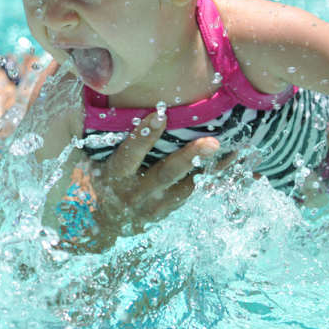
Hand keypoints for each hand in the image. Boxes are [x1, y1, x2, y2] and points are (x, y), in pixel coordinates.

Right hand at [88, 111, 220, 238]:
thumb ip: (101, 141)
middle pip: (165, 174)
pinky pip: (192, 194)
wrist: (104, 223)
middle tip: (213, 143)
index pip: (129, 155)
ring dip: (211, 169)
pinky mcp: (168, 211)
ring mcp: (154, 205)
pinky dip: (212, 180)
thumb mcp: (93, 163)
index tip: (160, 114)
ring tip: (235, 152)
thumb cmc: (100, 181)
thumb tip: (102, 105)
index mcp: (115, 176)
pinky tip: (233, 166)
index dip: (143, 136)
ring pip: (186, 187)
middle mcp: (136, 192)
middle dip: (189, 157)